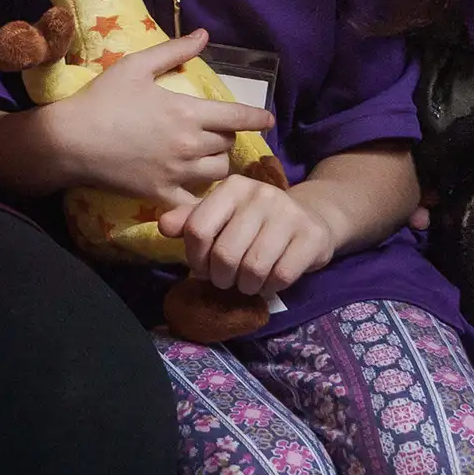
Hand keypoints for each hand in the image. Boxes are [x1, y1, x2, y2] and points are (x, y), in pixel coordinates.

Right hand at [39, 30, 273, 203]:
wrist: (70, 140)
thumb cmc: (102, 99)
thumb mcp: (136, 66)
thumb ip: (174, 50)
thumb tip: (204, 36)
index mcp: (187, 112)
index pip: (237, 116)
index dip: (257, 118)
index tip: (268, 119)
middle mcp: (189, 145)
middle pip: (228, 145)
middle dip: (227, 137)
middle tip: (217, 132)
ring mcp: (177, 173)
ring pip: (218, 173)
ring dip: (218, 164)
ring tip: (207, 158)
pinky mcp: (161, 194)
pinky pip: (195, 203)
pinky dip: (202, 196)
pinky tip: (197, 190)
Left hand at [159, 174, 335, 298]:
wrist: (309, 218)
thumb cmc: (255, 222)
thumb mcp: (222, 215)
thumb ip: (191, 220)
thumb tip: (163, 226)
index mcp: (232, 187)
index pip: (197, 229)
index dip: (195, 258)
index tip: (203, 268)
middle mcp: (260, 194)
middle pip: (224, 254)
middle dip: (221, 278)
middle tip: (226, 280)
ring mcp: (288, 214)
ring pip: (253, 268)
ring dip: (246, 286)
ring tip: (247, 283)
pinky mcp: (310, 236)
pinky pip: (281, 276)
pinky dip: (270, 288)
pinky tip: (269, 281)